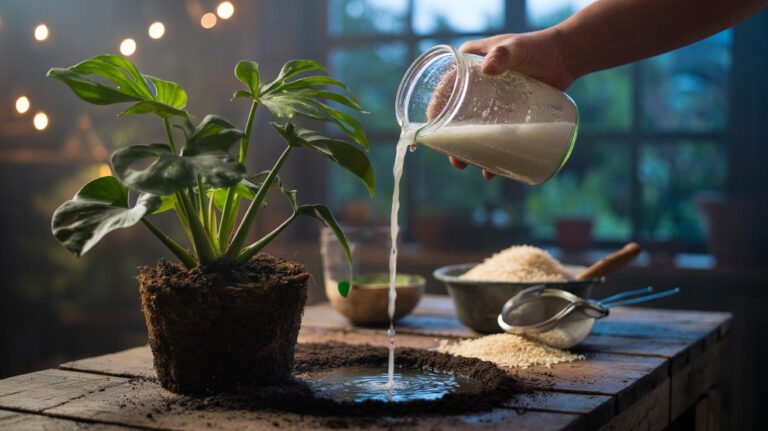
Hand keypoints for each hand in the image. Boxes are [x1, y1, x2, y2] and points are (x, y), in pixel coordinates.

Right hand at [446, 31, 574, 179]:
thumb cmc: (537, 47)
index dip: (435, 112)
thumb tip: (488, 69)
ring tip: (470, 166)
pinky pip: (494, 136)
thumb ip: (503, 54)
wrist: (565, 57)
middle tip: (456, 160)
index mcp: (467, 66)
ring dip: (468, 151)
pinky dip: (492, 153)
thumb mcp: (515, 48)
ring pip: (473, 131)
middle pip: (455, 117)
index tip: (433, 133)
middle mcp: (475, 86)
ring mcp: (491, 103)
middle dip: (451, 141)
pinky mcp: (508, 114)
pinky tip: (491, 170)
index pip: (444, 90)